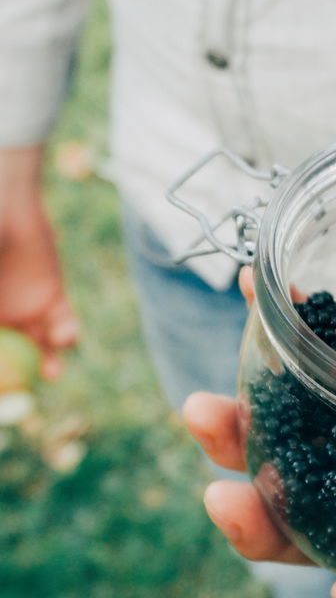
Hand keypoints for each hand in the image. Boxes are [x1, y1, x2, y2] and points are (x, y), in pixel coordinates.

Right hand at [0, 145, 78, 378]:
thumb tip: (0, 327)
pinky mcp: (53, 297)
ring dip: (48, 361)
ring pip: (40, 348)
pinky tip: (66, 333)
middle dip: (21, 379)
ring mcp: (27, 311)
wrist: (7, 204)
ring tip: (53, 370)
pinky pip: (63, 324)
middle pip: (14, 360)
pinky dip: (67, 333)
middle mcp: (3, 321)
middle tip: (28, 393)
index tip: (6, 392)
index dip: (2, 376)